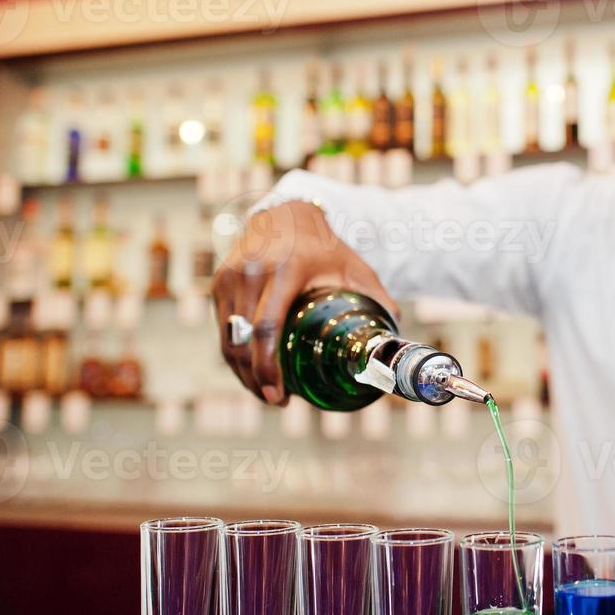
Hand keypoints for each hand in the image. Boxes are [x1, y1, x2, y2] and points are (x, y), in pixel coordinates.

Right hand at [211, 200, 397, 404]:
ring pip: (228, 340)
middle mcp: (251, 272)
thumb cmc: (326, 247)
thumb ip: (377, 300)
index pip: (267, 327)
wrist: (287, 213)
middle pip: (243, 341)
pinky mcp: (218, 283)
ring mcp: (230, 277)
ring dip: (243, 372)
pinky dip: (235, 354)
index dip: (267, 367)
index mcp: (285, 269)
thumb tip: (395, 339)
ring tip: (266, 392)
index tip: (277, 395)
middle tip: (277, 401)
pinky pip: (223, 329)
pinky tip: (252, 370)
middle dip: (255, 378)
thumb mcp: (355, 269)